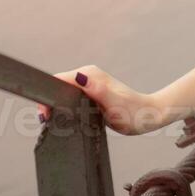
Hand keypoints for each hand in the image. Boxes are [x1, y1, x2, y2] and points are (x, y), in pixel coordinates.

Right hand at [36, 65, 168, 136]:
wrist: (148, 117)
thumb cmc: (134, 113)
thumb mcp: (115, 104)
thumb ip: (98, 90)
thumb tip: (80, 78)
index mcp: (90, 75)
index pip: (59, 79)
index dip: (48, 95)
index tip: (46, 113)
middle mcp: (88, 76)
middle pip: (58, 86)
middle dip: (50, 102)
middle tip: (48, 121)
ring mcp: (89, 85)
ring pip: (63, 92)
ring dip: (57, 105)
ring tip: (56, 120)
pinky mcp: (90, 93)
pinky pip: (70, 97)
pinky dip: (65, 107)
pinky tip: (67, 118)